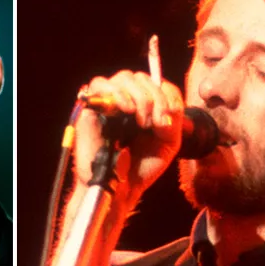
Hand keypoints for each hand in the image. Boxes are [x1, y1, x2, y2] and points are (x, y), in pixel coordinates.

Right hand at [74, 71, 184, 205]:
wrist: (121, 188)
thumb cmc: (142, 166)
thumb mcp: (168, 143)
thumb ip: (173, 121)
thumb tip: (166, 107)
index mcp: (147, 106)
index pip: (159, 84)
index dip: (166, 96)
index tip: (166, 123)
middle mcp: (129, 100)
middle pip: (142, 78)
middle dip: (154, 99)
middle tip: (152, 124)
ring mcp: (110, 103)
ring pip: (124, 77)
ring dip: (138, 96)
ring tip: (140, 121)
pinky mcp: (91, 109)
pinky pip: (98, 84)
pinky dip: (116, 92)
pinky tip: (125, 110)